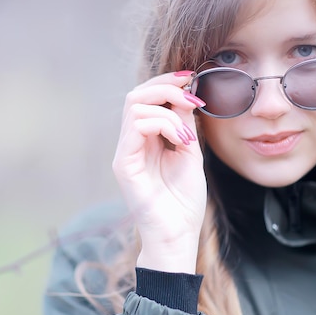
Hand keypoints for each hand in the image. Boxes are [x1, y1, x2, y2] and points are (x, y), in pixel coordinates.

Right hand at [112, 71, 206, 273]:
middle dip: (165, 86)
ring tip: (187, 131)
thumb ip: (183, 124)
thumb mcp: (189, 152)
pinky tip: (181, 140)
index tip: (192, 79)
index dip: (166, 82)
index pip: (145, 98)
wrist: (178, 235)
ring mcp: (124, 153)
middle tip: (191, 95)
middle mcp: (130, 143)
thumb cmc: (183, 201)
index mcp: (144, 140)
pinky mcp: (123, 164)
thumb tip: (185, 95)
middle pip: (135, 94)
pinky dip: (163, 124)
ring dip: (167, 108)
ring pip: (134, 105)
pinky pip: (137, 125)